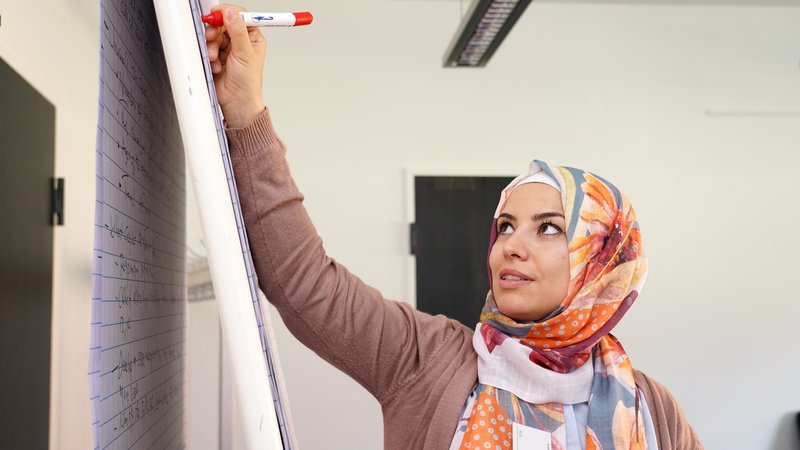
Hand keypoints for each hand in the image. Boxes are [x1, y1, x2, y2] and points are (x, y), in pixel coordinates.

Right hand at [205, 4, 265, 127]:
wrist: (236, 102)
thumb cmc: (247, 83)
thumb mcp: (244, 54)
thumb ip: (237, 31)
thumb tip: (232, 14)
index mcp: (252, 38)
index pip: (240, 16)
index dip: (229, 13)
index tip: (218, 13)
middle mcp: (240, 42)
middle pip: (223, 24)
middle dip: (215, 31)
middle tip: (211, 37)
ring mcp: (228, 49)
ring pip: (214, 36)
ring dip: (212, 46)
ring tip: (215, 58)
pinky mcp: (217, 57)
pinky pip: (208, 48)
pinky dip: (209, 56)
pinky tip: (216, 66)